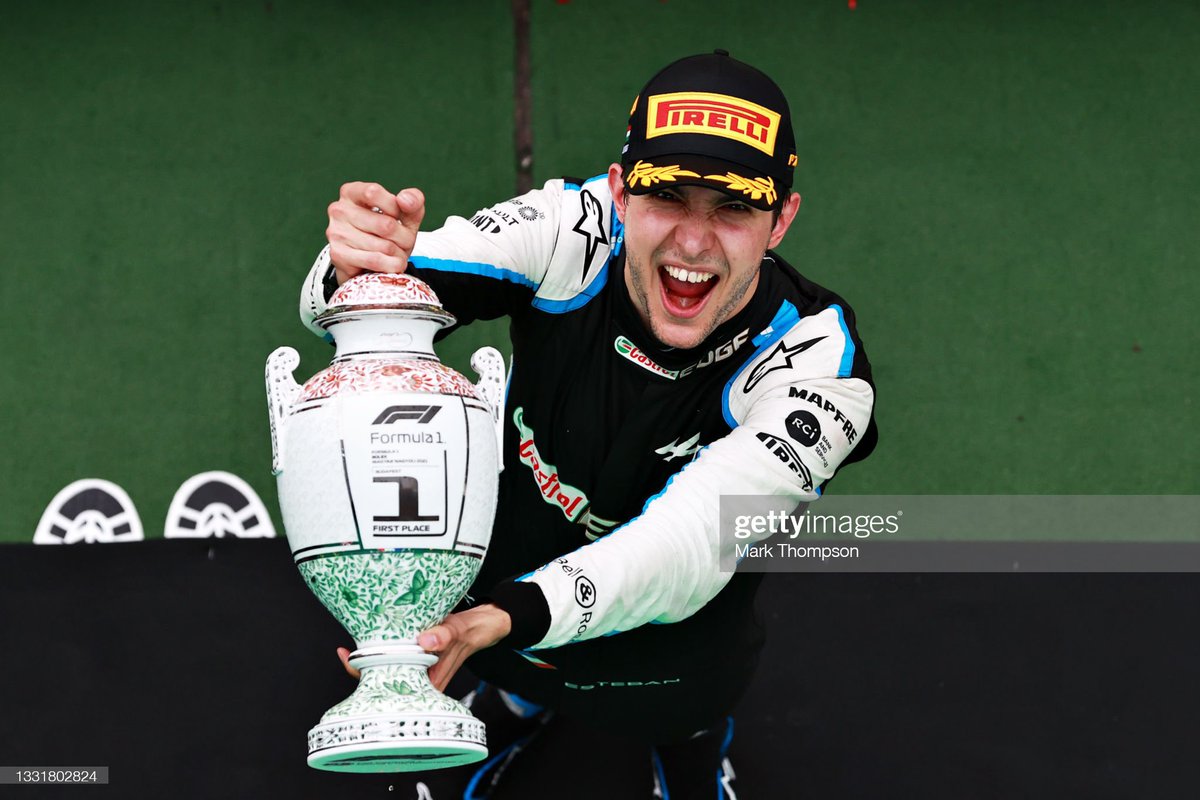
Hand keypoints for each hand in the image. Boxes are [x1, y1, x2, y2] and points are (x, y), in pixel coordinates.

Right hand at [326, 182, 425, 283]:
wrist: (368, 264)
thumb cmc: (386, 234)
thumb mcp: (404, 215)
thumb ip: (413, 201)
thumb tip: (404, 199)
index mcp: (352, 192)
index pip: (373, 192)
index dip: (394, 208)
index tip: (398, 216)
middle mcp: (339, 210)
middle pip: (386, 225)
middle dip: (404, 238)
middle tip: (403, 242)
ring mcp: (336, 232)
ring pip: (384, 246)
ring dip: (399, 254)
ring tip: (395, 254)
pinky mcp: (338, 254)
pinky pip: (375, 260)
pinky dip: (391, 265)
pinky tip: (391, 264)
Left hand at [333, 604, 510, 689]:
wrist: (481, 626)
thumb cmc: (470, 632)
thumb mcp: (458, 630)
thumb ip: (444, 636)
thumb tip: (426, 640)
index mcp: (428, 683)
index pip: (391, 687)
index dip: (367, 677)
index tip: (350, 660)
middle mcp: (419, 679)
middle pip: (383, 680)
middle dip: (361, 668)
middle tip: (344, 651)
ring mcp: (416, 669)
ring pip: (386, 669)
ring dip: (370, 658)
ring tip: (351, 646)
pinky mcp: (415, 656)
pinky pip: (393, 656)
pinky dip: (381, 648)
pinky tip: (370, 637)